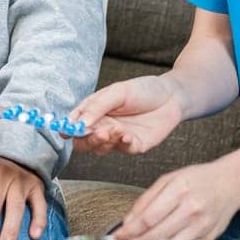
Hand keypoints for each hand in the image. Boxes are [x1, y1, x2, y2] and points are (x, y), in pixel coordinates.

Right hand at [68, 74, 187, 154]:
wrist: (172, 96)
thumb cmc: (142, 89)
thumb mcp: (117, 92)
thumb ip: (96, 107)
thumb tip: (78, 124)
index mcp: (94, 111)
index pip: (73, 124)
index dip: (67, 129)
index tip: (67, 131)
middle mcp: (102, 126)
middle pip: (83, 142)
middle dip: (86, 140)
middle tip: (96, 132)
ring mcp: (117, 137)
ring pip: (100, 149)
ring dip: (104, 141)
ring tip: (114, 130)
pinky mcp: (134, 145)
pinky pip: (123, 150)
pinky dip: (122, 144)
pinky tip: (126, 135)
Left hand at [113, 158, 239, 239]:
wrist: (232, 182)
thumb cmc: (198, 178)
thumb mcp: (169, 178)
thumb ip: (147, 199)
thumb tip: (128, 222)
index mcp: (179, 190)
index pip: (148, 218)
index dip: (129, 231)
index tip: (116, 238)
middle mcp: (191, 210)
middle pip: (156, 236)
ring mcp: (202, 226)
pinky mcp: (208, 238)